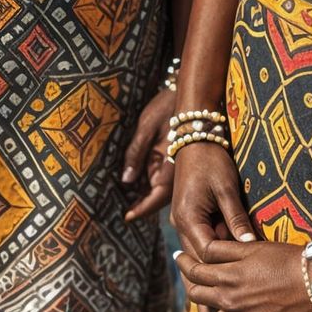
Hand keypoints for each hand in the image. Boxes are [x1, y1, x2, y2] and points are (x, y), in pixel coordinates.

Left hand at [122, 87, 173, 220]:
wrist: (190, 94)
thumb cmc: (166, 107)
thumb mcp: (146, 128)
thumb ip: (136, 154)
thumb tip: (126, 180)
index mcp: (171, 167)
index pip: (156, 198)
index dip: (141, 209)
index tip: (127, 218)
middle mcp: (176, 172)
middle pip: (158, 196)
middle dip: (141, 204)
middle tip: (120, 211)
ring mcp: (175, 166)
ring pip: (159, 187)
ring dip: (144, 193)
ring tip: (124, 201)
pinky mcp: (174, 159)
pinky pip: (161, 176)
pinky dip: (149, 181)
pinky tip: (135, 183)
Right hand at [170, 141, 255, 260]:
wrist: (196, 140)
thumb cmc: (211, 161)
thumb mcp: (226, 189)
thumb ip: (236, 218)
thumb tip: (250, 244)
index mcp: (187, 218)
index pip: (206, 253)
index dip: (229, 259)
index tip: (251, 259)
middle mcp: (180, 224)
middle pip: (200, 257)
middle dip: (223, 260)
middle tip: (249, 262)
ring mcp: (182, 221)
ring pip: (200, 249)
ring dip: (221, 251)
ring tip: (244, 251)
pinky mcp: (188, 217)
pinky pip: (201, 238)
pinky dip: (217, 241)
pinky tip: (235, 238)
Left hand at [175, 239, 311, 311]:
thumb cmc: (287, 260)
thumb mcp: (252, 248)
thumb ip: (223, 250)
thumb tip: (202, 250)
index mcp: (226, 281)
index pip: (194, 274)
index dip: (183, 263)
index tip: (178, 256)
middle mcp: (231, 307)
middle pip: (199, 302)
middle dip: (194, 289)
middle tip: (195, 282)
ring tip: (217, 309)